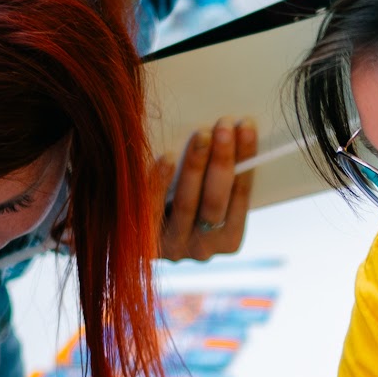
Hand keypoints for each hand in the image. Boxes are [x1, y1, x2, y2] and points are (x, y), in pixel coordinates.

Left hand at [153, 118, 256, 261]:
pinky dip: (161, 182)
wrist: (130, 231)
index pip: (241, 196)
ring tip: (201, 135)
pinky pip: (153, 210)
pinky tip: (168, 158)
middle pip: (216, 202)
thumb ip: (216, 176)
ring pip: (188, 204)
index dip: (246, 160)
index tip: (246, 127)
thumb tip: (231, 134)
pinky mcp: (145, 241)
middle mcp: (203, 249)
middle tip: (225, 127)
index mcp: (228, 239)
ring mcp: (173, 247)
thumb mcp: (204, 195)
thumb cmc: (177, 200)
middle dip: (223, 161)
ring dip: (197, 165)